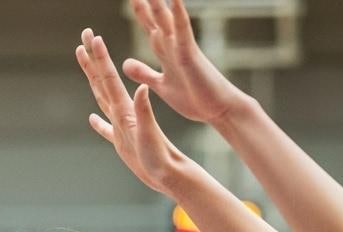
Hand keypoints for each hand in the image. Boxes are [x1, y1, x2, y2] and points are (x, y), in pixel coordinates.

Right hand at [76, 30, 187, 197]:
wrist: (169, 173)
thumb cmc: (160, 156)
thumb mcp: (150, 133)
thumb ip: (144, 111)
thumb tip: (142, 88)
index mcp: (127, 109)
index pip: (110, 78)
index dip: (100, 58)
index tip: (92, 37)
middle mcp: (123, 113)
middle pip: (103, 81)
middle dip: (93, 59)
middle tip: (84, 36)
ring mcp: (121, 127)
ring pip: (102, 98)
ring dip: (93, 80)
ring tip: (85, 63)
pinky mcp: (122, 142)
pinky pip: (106, 129)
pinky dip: (98, 123)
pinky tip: (92, 118)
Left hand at [122, 0, 244, 126]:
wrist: (217, 109)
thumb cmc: (193, 98)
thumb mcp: (161, 85)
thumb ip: (144, 73)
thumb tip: (125, 64)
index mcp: (165, 52)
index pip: (150, 25)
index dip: (141, 10)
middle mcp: (173, 45)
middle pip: (155, 17)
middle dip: (144, 3)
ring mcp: (181, 48)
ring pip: (166, 19)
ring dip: (158, 2)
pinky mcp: (190, 55)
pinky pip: (183, 31)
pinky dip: (178, 14)